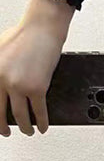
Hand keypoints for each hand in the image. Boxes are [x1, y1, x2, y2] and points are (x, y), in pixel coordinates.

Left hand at [0, 0, 74, 136]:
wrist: (42, 29)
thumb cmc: (24, 36)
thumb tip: (0, 86)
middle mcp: (2, 79)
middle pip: (0, 112)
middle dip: (3, 126)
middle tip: (6, 132)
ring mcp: (19, 85)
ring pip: (21, 117)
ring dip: (25, 128)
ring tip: (28, 130)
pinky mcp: (37, 88)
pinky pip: (40, 113)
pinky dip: (42, 123)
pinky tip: (42, 126)